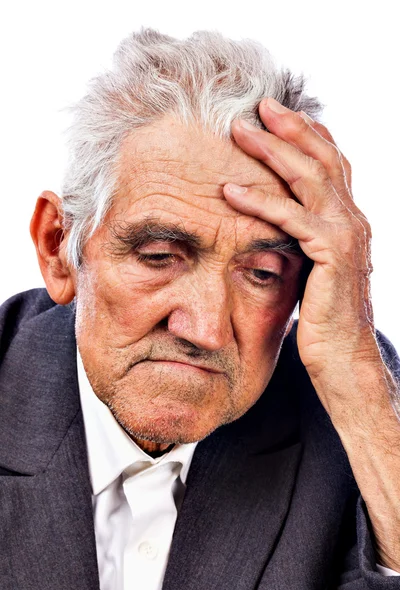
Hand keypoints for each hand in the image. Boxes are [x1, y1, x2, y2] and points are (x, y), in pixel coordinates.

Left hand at [223, 98, 399, 570]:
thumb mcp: (311, 270)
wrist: (343, 360)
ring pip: (309, 179)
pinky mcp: (332, 257)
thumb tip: (277, 226)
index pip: (329, 164)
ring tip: (238, 132)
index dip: (304, 135)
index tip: (273, 115)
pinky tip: (229, 192)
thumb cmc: (323, 320)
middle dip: (289, 128)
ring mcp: (346, 236)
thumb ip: (302, 241)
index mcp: (347, 220)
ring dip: (272, 152)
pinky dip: (260, 203)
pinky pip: (292, 220)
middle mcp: (352, 220)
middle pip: (322, 158)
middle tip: (256, 106)